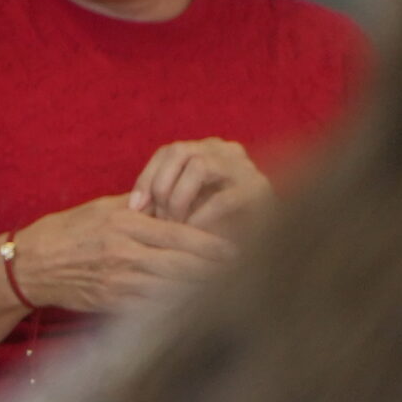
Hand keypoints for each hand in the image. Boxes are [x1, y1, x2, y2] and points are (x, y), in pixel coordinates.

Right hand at [9, 195, 236, 313]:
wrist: (31, 263)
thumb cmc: (68, 230)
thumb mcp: (102, 210)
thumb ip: (140, 210)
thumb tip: (176, 210)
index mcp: (125, 225)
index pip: (180, 235)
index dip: (213, 245)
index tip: (239, 250)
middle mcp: (124, 253)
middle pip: (183, 264)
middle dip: (217, 271)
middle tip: (247, 274)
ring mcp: (119, 281)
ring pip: (173, 289)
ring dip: (202, 293)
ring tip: (229, 294)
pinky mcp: (113, 302)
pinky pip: (153, 309)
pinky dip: (177, 311)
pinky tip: (196, 311)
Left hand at [129, 137, 271, 238]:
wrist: (270, 251)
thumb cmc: (221, 229)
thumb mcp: (188, 208)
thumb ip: (165, 202)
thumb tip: (131, 207)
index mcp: (210, 150)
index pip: (170, 151)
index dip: (147, 177)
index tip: (134, 208)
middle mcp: (228, 151)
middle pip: (181, 151)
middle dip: (162, 186)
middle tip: (156, 219)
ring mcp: (247, 168)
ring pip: (200, 165)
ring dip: (180, 197)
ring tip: (174, 225)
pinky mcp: (262, 193)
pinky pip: (223, 198)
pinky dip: (202, 216)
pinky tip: (193, 232)